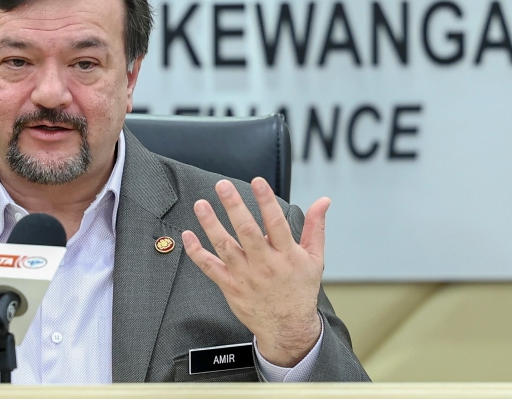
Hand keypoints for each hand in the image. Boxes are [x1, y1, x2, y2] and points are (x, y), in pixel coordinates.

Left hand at [182, 178, 328, 366]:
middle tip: (222, 186)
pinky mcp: (230, 286)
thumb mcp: (315, 259)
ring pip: (225, 247)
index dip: (266, 201)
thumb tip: (323, 201)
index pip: (276, 223)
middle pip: (247, 232)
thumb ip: (315, 227)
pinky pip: (210, 268)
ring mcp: (245, 276)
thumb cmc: (300, 290)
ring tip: (201, 204)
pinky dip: (197, 252)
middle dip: (234, 207)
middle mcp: (265, 264)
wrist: (288, 329)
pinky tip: (188, 235)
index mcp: (287, 255)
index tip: (257, 182)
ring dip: (211, 225)